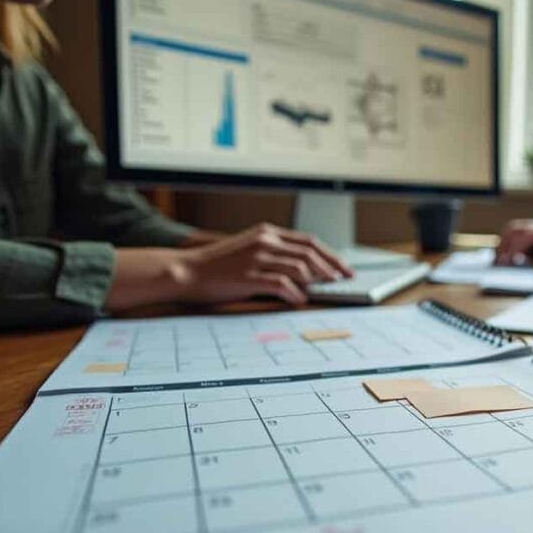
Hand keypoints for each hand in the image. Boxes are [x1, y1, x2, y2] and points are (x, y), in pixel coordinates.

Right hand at [180, 223, 352, 305]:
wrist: (187, 270)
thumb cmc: (219, 266)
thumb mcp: (249, 250)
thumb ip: (275, 256)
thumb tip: (307, 273)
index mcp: (267, 233)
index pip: (309, 241)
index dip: (330, 255)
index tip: (344, 268)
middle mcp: (266, 241)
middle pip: (310, 252)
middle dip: (332, 267)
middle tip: (344, 280)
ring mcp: (258, 258)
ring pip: (300, 267)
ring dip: (316, 280)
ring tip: (322, 290)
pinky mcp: (250, 276)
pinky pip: (283, 284)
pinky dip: (295, 293)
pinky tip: (299, 300)